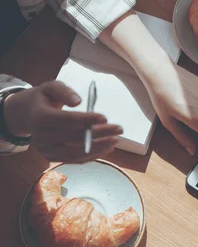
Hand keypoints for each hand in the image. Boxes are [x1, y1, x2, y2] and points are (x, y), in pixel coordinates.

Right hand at [3, 81, 120, 161]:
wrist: (28, 115)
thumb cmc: (45, 99)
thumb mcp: (51, 87)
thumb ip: (64, 91)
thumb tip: (78, 101)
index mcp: (40, 117)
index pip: (67, 120)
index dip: (87, 120)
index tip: (105, 118)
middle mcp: (41, 136)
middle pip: (74, 138)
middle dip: (99, 134)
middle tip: (119, 129)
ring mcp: (46, 149)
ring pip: (76, 153)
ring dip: (99, 148)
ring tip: (115, 140)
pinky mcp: (52, 157)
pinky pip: (75, 159)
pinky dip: (92, 155)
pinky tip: (106, 148)